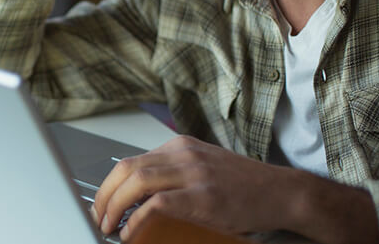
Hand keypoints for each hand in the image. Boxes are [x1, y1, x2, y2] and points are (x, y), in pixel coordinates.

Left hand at [91, 136, 290, 239]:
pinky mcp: (204, 196)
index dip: (108, 185)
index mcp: (180, 146)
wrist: (281, 192)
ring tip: (107, 226)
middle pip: (126, 168)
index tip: (100, 204)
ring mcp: (194, 173)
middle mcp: (183, 154)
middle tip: (97, 217)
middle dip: (104, 195)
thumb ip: (173, 172)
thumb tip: (137, 192)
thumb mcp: (202, 166)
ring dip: (114, 207)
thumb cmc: (243, 184)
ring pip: (137, 182)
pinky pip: (157, 204)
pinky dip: (137, 219)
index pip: (130, 161)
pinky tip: (131, 232)